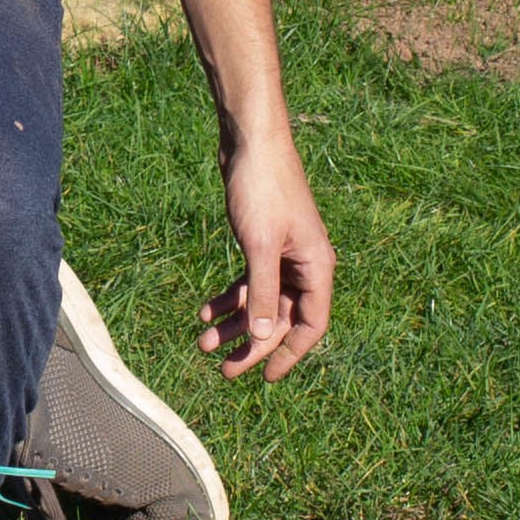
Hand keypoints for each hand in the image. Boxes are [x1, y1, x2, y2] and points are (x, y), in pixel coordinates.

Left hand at [201, 131, 335, 379]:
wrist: (251, 142)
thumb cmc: (262, 188)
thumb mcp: (260, 246)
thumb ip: (263, 292)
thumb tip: (262, 336)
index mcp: (316, 267)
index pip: (311, 325)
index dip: (289, 354)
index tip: (264, 377)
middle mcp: (305, 265)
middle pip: (281, 319)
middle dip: (252, 344)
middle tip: (224, 370)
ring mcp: (283, 255)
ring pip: (262, 302)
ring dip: (235, 324)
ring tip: (203, 342)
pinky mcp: (263, 244)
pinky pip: (249, 282)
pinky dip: (229, 298)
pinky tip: (206, 310)